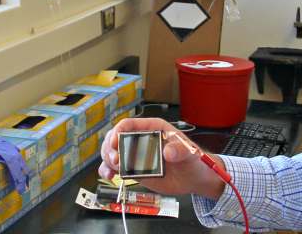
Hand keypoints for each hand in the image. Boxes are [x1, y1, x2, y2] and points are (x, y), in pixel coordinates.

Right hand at [99, 117, 226, 199]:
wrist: (194, 178)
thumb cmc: (192, 159)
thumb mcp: (189, 153)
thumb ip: (179, 151)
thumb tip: (168, 152)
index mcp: (152, 128)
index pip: (129, 124)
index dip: (118, 131)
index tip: (116, 142)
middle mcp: (140, 140)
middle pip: (115, 137)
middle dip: (110, 148)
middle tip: (116, 161)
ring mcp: (135, 155)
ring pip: (112, 152)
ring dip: (107, 160)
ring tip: (112, 171)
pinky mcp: (134, 169)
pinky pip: (115, 168)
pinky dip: (108, 170)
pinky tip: (109, 176)